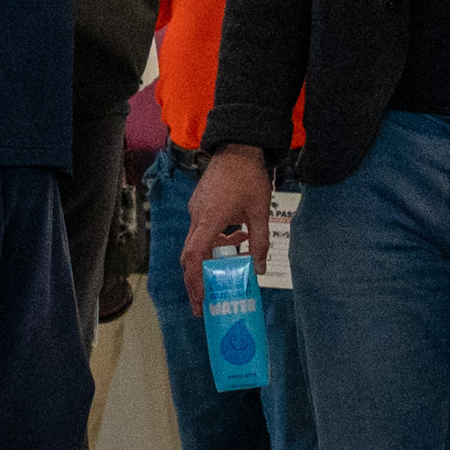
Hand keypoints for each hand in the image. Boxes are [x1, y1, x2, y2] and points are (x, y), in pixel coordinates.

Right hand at [181, 146, 270, 315]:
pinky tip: (235, 237)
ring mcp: (196, 208)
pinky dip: (215, 241)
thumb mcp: (260, 211)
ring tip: (228, 269)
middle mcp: (197, 215)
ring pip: (197, 242)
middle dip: (195, 281)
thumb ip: (259, 242)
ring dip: (210, 258)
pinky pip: (203, 229)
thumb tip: (259, 270)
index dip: (195, 281)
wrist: (239, 145)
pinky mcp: (200, 203)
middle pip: (190, 255)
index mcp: (209, 219)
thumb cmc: (248, 176)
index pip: (194, 256)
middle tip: (202, 304)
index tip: (199, 300)